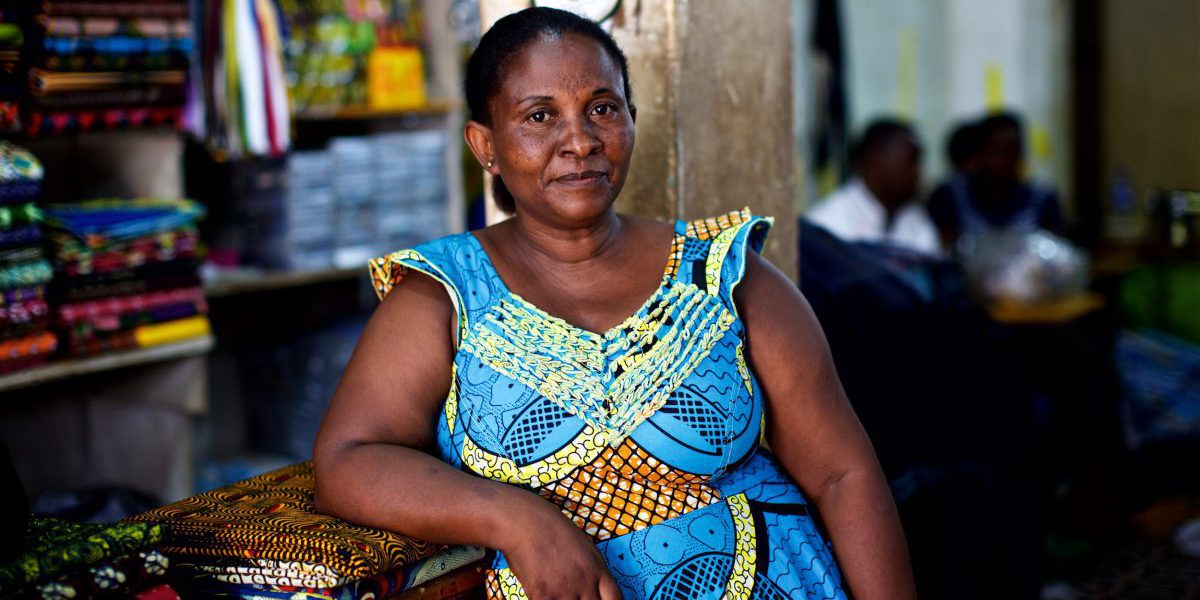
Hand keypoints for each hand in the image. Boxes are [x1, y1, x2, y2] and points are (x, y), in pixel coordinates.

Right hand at [497, 495, 622, 599]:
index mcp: (597, 568)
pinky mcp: (542, 594)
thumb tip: (595, 589)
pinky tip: (541, 594)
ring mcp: (564, 589)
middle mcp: (584, 581)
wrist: (525, 522)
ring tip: (557, 594)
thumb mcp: (584, 547)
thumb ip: (592, 571)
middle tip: (575, 597)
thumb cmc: (552, 529)